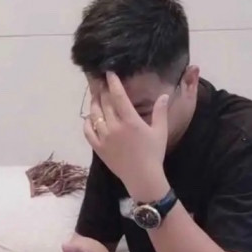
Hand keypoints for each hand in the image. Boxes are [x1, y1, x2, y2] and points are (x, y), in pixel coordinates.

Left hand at [84, 71, 168, 197]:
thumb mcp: (160, 132)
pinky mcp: (98, 148)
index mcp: (130, 121)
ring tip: (96, 97)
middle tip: (100, 82)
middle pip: (104, 103)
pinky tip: (90, 118)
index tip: (109, 73)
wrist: (142, 178)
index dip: (112, 82)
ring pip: (94, 115)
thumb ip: (160, 112)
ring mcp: (104, 138)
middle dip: (102, 90)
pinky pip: (88, 131)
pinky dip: (87, 122)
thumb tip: (164, 95)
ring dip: (94, 103)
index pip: (118, 96)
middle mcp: (115, 127)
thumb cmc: (154, 154)